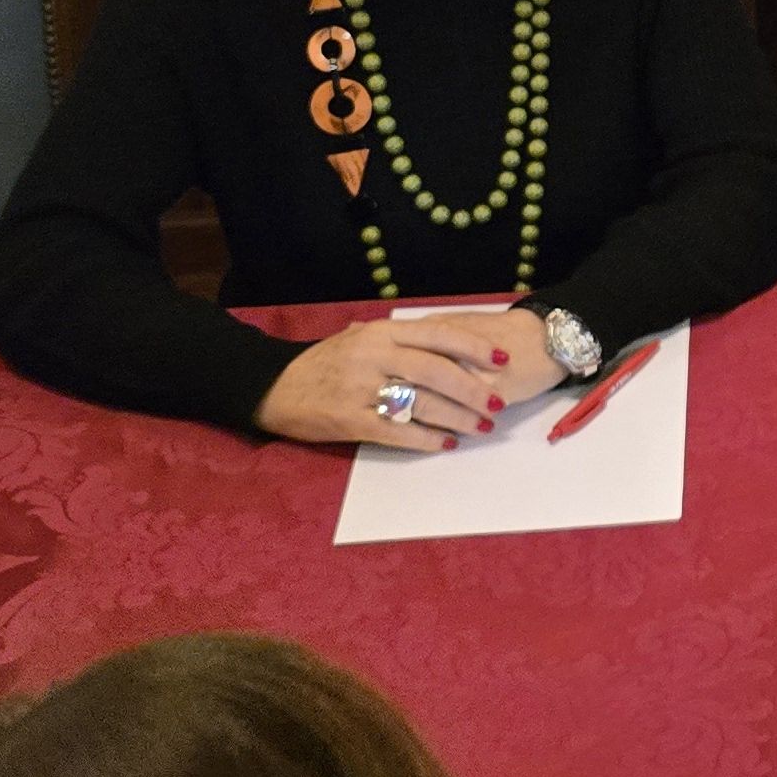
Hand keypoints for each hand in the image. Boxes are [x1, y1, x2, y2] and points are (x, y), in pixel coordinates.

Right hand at [254, 311, 548, 448]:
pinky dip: (424, 439)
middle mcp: (373, 356)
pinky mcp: (349, 420)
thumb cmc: (325, 362)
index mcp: (380, 332)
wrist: (275, 387)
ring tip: (480, 428)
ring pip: (420, 403)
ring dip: (456, 417)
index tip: (501, 360)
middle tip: (497, 405)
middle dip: (472, 389)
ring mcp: (360, 388)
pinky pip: (396, 431)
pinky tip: (444, 444)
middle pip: (435, 371)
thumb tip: (448, 335)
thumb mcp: (359, 337)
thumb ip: (399, 337)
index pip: (437, 334)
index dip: (473, 347)